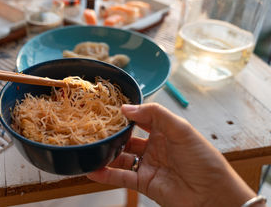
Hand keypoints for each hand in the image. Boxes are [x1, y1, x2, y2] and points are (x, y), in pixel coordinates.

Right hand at [87, 103, 257, 206]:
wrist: (212, 195)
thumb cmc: (203, 160)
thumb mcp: (181, 129)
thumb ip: (155, 114)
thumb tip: (128, 108)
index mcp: (164, 131)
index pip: (141, 118)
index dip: (126, 114)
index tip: (110, 109)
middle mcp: (154, 147)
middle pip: (127, 138)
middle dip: (112, 134)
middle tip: (95, 129)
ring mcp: (147, 165)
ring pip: (121, 157)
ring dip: (106, 154)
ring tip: (90, 148)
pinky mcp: (143, 183)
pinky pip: (121, 177)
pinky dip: (106, 174)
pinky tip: (93, 169)